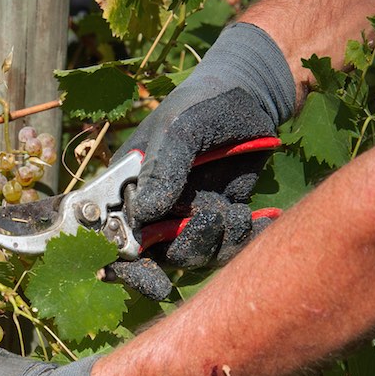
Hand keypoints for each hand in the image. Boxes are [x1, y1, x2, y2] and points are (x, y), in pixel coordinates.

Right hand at [109, 23, 295, 298]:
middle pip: (156, 254)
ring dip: (218, 236)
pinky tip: (261, 217)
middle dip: (185, 244)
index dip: (123, 264)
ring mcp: (187, 217)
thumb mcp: (179, 127)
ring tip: (233, 205)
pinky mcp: (220, 220)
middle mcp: (153, 209)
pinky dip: (245, 238)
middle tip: (209, 216)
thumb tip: (145, 215)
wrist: (249, 97)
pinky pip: (227, 248)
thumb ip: (163, 169)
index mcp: (128, 187)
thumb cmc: (202, 104)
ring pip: (194, 254)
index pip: (113, 234)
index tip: (149, 278)